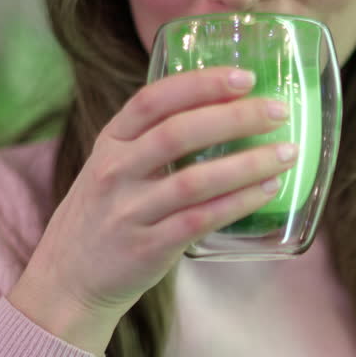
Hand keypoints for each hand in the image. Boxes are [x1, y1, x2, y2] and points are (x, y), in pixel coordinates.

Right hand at [9, 67, 296, 353]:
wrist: (69, 279)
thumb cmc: (106, 214)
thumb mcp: (114, 166)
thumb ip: (153, 140)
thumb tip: (228, 111)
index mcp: (110, 141)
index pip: (153, 99)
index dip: (200, 84)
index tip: (244, 77)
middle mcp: (116, 171)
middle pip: (179, 134)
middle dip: (235, 118)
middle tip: (278, 111)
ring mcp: (130, 211)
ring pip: (195, 180)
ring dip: (248, 164)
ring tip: (286, 154)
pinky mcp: (148, 247)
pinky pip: (201, 219)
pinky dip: (239, 203)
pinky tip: (267, 190)